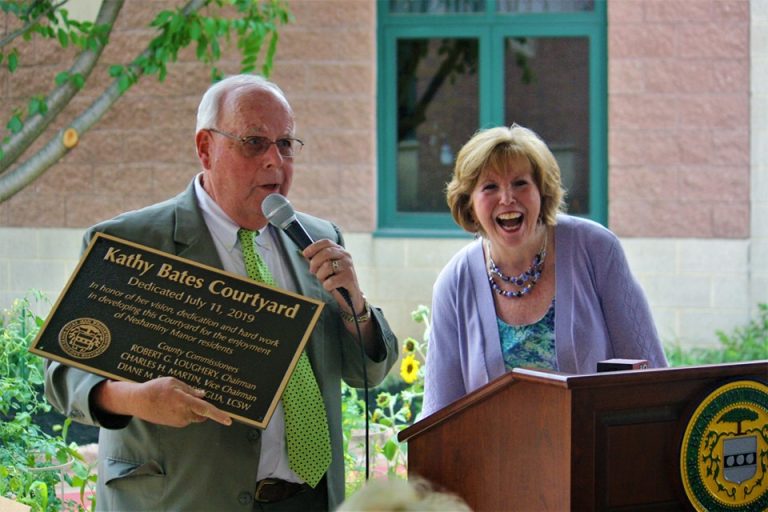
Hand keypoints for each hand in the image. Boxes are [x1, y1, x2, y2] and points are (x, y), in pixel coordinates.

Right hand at [95, 377, 231, 427]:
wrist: (138, 402)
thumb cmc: (155, 389)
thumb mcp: (173, 382)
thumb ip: (190, 389)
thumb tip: (203, 395)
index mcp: (182, 401)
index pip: (205, 408)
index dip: (218, 414)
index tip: (228, 420)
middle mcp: (182, 413)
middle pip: (202, 412)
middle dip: (203, 406)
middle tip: (193, 395)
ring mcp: (179, 421)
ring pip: (195, 414)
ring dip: (192, 407)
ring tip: (176, 398)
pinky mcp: (175, 424)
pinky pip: (187, 417)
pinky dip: (185, 410)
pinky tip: (173, 404)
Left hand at [303, 239, 364, 313]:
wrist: (352, 295)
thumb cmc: (336, 279)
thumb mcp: (328, 266)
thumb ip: (320, 259)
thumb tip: (305, 254)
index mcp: (339, 250)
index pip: (326, 242)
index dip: (314, 247)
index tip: (305, 254)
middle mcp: (345, 255)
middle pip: (325, 253)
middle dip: (315, 263)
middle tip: (312, 271)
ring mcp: (348, 266)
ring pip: (327, 266)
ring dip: (321, 275)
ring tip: (323, 280)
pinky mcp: (349, 278)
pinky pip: (331, 281)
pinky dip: (327, 285)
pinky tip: (330, 287)